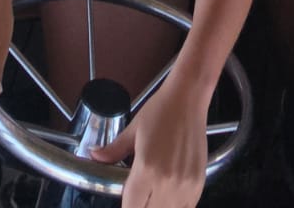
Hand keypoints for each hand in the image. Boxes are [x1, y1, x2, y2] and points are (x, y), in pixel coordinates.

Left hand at [90, 74, 208, 207]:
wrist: (188, 97)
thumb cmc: (160, 110)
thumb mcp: (133, 130)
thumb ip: (114, 150)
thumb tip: (94, 156)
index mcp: (146, 168)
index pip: (131, 207)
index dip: (127, 206)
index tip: (127, 199)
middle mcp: (166, 181)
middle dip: (142, 206)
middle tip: (140, 195)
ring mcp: (185, 185)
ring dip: (158, 207)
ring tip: (153, 194)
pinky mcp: (199, 183)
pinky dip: (175, 207)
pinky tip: (169, 198)